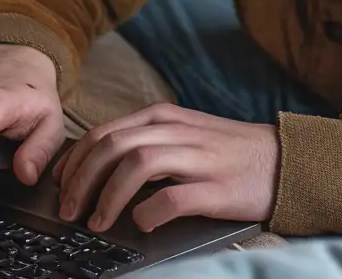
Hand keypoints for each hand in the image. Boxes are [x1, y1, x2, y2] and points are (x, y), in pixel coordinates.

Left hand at [54, 103, 279, 233]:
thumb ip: (145, 143)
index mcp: (166, 118)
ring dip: (108, 197)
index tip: (58, 187)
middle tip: (70, 211)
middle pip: (113, 146)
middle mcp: (179, 132)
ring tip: (97, 223)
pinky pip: (172, 197)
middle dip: (81, 181)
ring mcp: (198, 158)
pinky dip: (148, 212)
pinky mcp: (216, 188)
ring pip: (137, 165)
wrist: (283, 160)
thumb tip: (93, 168)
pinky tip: (141, 223)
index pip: (103, 132)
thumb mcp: (183, 136)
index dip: (72, 162)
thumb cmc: (226, 153)